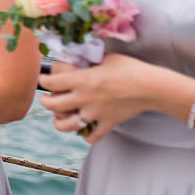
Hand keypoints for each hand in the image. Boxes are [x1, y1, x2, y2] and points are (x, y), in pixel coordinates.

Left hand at [38, 54, 156, 143]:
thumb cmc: (129, 68)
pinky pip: (91, 137)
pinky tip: (85, 129)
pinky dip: (86, 135)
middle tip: (45, 98)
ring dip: (58, 121)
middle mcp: (83, 98)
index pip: (50, 82)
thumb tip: (78, 58)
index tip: (44, 78)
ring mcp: (94, 113)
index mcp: (81, 79)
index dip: (43, 80)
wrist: (151, 87)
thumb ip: (89, 61)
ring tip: (58, 116)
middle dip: (44, 101)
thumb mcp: (105, 58)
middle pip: (51, 105)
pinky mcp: (106, 124)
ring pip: (65, 125)